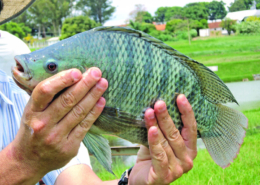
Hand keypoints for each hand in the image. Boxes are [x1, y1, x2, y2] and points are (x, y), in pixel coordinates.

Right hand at [8, 68, 107, 182]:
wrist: (28, 160)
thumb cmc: (33, 129)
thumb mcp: (33, 111)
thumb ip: (48, 97)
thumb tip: (73, 77)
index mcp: (32, 111)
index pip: (45, 91)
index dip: (62, 80)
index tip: (77, 71)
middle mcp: (43, 124)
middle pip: (67, 100)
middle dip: (85, 84)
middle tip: (97, 72)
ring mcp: (56, 137)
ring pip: (79, 112)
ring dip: (93, 96)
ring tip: (103, 83)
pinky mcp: (69, 147)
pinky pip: (85, 126)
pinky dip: (94, 112)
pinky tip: (101, 101)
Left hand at [129, 95, 196, 184]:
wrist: (141, 179)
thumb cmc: (152, 157)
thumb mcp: (160, 140)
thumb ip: (162, 128)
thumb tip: (157, 105)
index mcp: (190, 149)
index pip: (191, 128)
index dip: (186, 112)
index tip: (180, 97)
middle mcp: (187, 159)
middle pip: (176, 134)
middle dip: (167, 116)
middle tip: (159, 103)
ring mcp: (177, 169)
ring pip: (166, 143)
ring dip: (156, 125)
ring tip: (149, 112)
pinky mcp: (164, 176)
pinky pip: (159, 155)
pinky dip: (154, 141)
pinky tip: (151, 130)